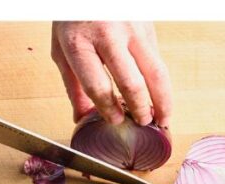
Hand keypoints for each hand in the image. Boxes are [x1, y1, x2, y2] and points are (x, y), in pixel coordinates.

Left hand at [51, 21, 171, 128]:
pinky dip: (160, 82)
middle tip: (144, 123)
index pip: (98, 86)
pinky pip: (157, 59)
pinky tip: (158, 97)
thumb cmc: (72, 19)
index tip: (116, 120)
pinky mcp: (148, 27)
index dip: (109, 108)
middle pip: (132, 81)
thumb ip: (72, 86)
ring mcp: (133, 29)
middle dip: (140, 108)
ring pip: (156, 70)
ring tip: (163, 118)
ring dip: (163, 98)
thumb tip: (82, 118)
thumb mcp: (61, 51)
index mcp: (80, 45)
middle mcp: (109, 36)